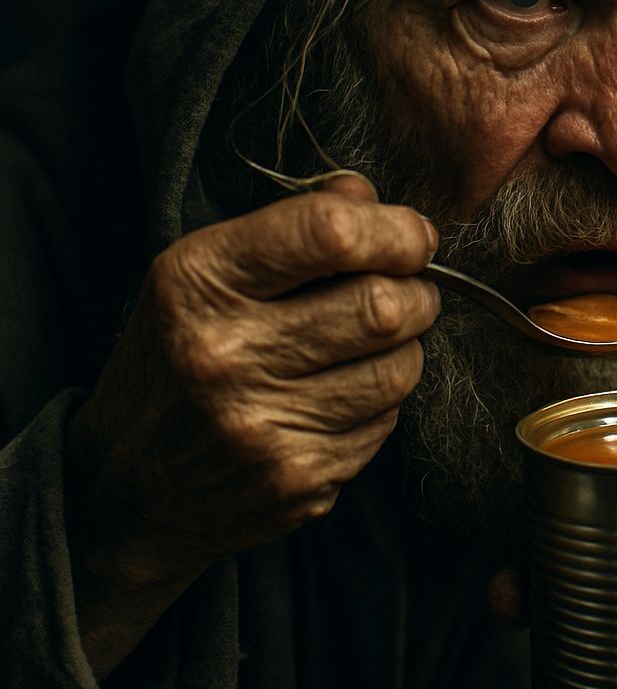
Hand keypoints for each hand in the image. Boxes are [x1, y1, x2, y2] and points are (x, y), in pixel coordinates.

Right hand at [66, 173, 438, 594]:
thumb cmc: (176, 361)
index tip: (413, 236)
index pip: (328, 234)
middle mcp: (226, 354)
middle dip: (417, 291)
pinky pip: (384, 423)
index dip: (394, 230)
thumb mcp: (204, 275)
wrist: (126, 490)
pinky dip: (380, 403)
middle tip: (410, 290)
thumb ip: (290, 225)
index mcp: (199, 283)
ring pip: (399, 368)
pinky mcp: (297, 479)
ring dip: (406, 348)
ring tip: (376, 343)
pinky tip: (341, 396)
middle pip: (383, 305)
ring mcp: (262, 426)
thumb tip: (368, 198)